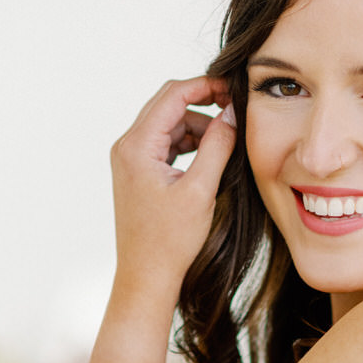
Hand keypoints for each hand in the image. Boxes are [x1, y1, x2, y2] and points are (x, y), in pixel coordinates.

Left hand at [109, 75, 236, 302]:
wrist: (146, 276)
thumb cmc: (170, 241)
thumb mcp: (201, 190)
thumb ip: (217, 145)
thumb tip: (232, 113)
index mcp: (136, 146)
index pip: (172, 95)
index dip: (206, 86)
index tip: (234, 89)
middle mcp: (127, 147)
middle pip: (168, 105)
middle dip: (203, 103)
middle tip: (235, 109)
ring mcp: (129, 159)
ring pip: (168, 124)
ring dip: (197, 126)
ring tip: (226, 142)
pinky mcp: (137, 172)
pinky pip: (165, 144)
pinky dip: (188, 144)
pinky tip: (210, 157)